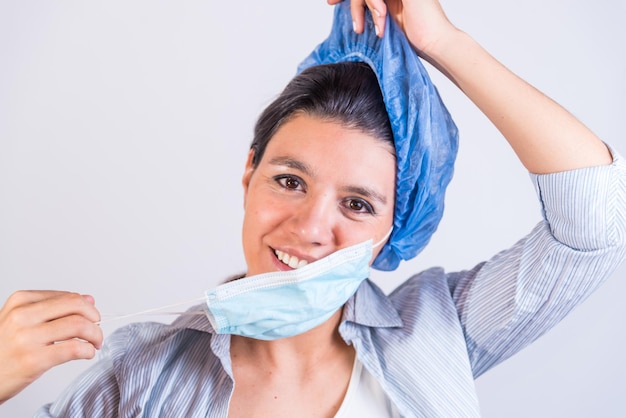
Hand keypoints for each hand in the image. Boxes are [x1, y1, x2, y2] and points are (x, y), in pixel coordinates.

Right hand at [0, 290, 102, 403]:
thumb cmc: (4, 350)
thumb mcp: (21, 320)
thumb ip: (54, 308)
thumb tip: (88, 299)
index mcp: (20, 301)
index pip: (67, 296)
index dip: (86, 306)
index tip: (92, 316)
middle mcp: (22, 316)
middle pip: (76, 306)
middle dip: (95, 317)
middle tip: (97, 327)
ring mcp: (27, 338)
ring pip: (79, 325)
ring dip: (96, 334)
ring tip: (95, 342)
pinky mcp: (33, 360)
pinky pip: (74, 349)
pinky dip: (88, 350)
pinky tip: (87, 353)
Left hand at [327, 0, 456, 57]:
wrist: (435, 42)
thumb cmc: (417, 39)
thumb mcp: (386, 21)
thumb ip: (373, 10)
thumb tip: (355, 11)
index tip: (332, 2)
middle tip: (331, 2)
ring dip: (358, 6)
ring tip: (359, 28)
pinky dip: (371, 4)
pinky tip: (377, 16)